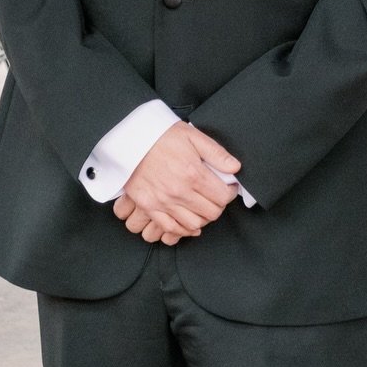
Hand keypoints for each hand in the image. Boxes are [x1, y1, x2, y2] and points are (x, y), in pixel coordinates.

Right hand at [112, 122, 239, 244]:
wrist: (130, 139)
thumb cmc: (161, 136)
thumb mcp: (193, 136)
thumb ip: (216, 153)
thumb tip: (235, 168)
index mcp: (193, 173)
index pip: (222, 196)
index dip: (229, 193)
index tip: (227, 188)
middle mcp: (179, 191)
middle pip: (211, 213)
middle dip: (218, 206)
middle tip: (216, 197)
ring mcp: (163, 202)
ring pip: (194, 224)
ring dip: (203, 219)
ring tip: (203, 208)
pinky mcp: (149, 207)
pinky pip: (170, 228)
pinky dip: (183, 230)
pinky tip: (189, 224)